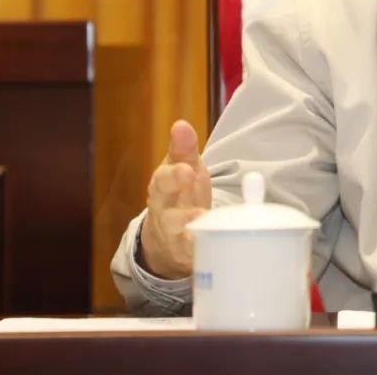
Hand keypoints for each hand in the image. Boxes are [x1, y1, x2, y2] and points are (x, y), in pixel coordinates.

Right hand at [139, 120, 212, 279]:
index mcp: (163, 187)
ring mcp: (172, 234)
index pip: (163, 178)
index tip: (187, 168)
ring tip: (200, 218)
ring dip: (186, 224)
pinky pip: (191, 252)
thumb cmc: (179, 195)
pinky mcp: (185, 253)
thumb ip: (184, 149)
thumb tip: (180, 124)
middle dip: (175, 193)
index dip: (174, 173)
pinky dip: (200, 249)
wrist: (165, 238)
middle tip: (189, 179)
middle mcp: (163, 210)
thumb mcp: (182, 169)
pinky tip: (212, 243)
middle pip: (163, 204)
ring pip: (174, 229)